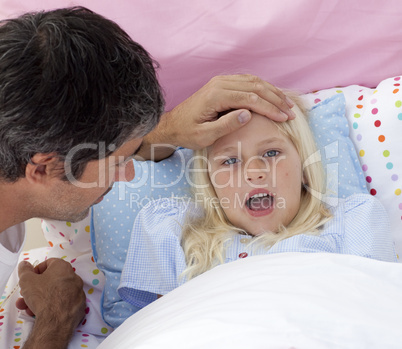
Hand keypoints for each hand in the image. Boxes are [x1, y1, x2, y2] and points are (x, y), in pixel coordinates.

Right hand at [17, 258, 85, 347]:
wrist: (56, 320)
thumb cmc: (43, 295)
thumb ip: (25, 270)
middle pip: (52, 280)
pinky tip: (40, 314)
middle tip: (26, 296)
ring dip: (41, 299)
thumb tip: (25, 264)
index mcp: (64, 267)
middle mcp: (74, 277)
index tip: (29, 280)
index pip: (49, 263)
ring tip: (28, 308)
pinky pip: (64, 303)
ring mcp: (78, 292)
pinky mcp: (79, 306)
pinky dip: (53, 307)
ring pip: (56, 293)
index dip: (37, 271)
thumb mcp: (27, 280)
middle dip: (36, 289)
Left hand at [138, 74, 294, 159]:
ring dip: (272, 92)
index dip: (270, 108)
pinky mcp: (222, 84)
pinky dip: (263, 88)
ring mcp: (221, 81)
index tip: (284, 118)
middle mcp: (220, 83)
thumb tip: (248, 114)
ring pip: (254, 81)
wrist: (172, 125)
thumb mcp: (204, 135)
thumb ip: (226, 125)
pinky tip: (273, 96)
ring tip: (287, 104)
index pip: (250, 98)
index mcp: (216, 96)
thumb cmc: (187, 133)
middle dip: (276, 99)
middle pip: (255, 86)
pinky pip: (247, 81)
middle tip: (292, 112)